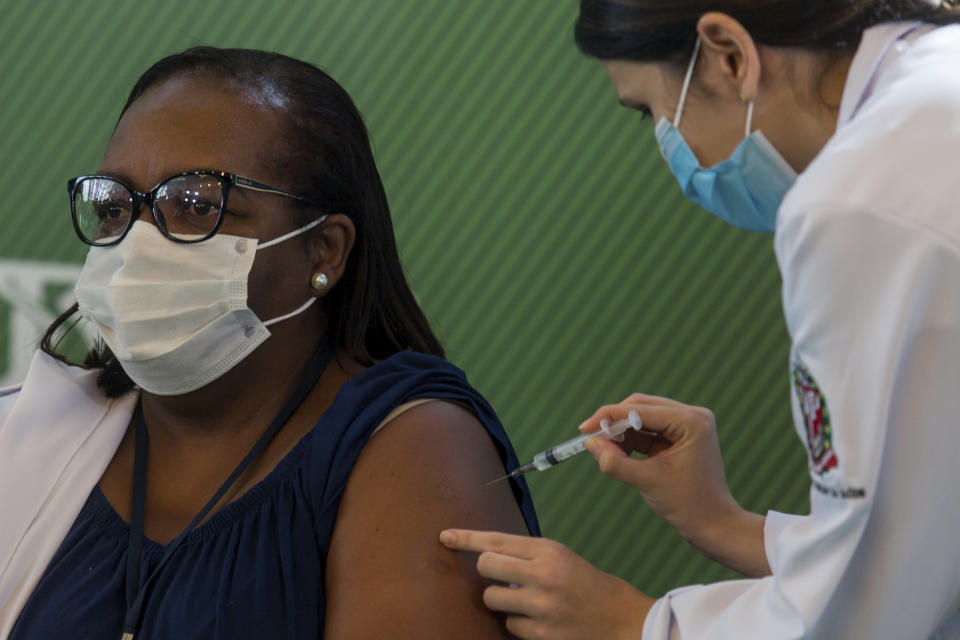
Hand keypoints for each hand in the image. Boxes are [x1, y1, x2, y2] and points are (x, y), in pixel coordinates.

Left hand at [439, 529, 653, 639]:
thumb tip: (488, 555)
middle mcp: (542, 574)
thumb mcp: (560, 557)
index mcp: (548, 550)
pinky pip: (509, 625)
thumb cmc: (588, 584)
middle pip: (487, 566)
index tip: (445, 536)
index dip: (467, 538)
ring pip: (492, 599)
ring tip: (525, 601)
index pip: (497, 539)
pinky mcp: (541, 634)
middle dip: (488, 571)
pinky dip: (518, 623)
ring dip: (502, 600)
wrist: (622, 620)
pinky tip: (539, 620)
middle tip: (503, 577)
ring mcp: (540, 606)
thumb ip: (526, 555)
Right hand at [580, 393, 769, 576]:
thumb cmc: (688, 505)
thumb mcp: (647, 482)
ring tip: (607, 453)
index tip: (584, 429)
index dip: (608, 417)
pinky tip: (619, 455)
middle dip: (614, 423)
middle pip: (640, 407)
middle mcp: (692, 416)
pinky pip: (649, 431)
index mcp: (691, 421)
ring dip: (622, 433)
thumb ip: (616, 462)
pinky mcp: (681, 437)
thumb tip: (591, 444)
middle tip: (591, 439)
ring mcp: (688, 425)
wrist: (714, 525)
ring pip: (642, 418)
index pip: (640, 409)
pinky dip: (632, 441)